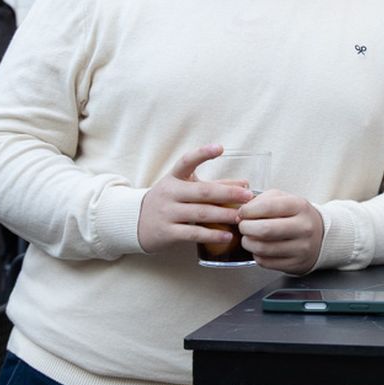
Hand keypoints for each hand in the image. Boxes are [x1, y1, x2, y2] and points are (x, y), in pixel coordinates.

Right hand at [135, 144, 255, 253]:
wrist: (135, 222)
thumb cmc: (169, 201)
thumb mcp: (185, 188)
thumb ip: (214, 185)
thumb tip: (244, 183)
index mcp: (174, 177)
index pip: (186, 161)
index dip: (202, 154)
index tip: (219, 148)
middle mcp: (169, 193)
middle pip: (202, 191)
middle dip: (227, 193)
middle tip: (248, 196)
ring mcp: (167, 213)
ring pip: (200, 213)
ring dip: (223, 215)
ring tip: (241, 217)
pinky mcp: (167, 232)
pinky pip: (192, 234)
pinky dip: (211, 235)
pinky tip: (227, 236)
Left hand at [238, 190, 324, 274]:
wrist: (320, 236)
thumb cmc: (296, 216)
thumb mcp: (284, 199)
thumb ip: (263, 200)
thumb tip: (242, 212)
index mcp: (300, 206)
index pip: (268, 206)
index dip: (248, 210)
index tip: (242, 212)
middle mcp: (304, 227)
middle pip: (264, 230)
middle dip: (246, 227)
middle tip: (243, 226)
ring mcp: (301, 248)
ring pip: (262, 248)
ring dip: (248, 242)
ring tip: (249, 237)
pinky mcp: (295, 264)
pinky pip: (265, 262)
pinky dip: (256, 255)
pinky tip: (260, 248)